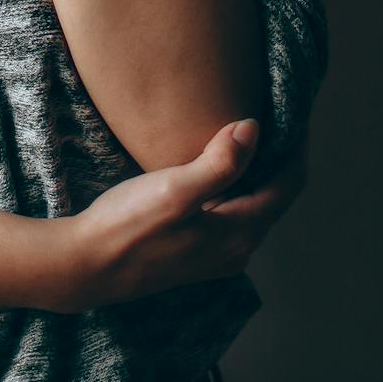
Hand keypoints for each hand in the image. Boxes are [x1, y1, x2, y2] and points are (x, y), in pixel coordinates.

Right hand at [49, 118, 306, 313]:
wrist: (87, 266)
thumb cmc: (126, 226)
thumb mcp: (174, 190)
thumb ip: (220, 163)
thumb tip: (253, 129)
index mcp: (239, 234)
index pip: (288, 186)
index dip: (295, 148)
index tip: (294, 115)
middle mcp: (236, 251)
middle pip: (275, 197)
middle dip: (280, 159)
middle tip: (276, 118)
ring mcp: (216, 256)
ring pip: (254, 207)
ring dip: (258, 173)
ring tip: (250, 137)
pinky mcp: (196, 254)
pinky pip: (233, 216)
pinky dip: (238, 188)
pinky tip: (218, 170)